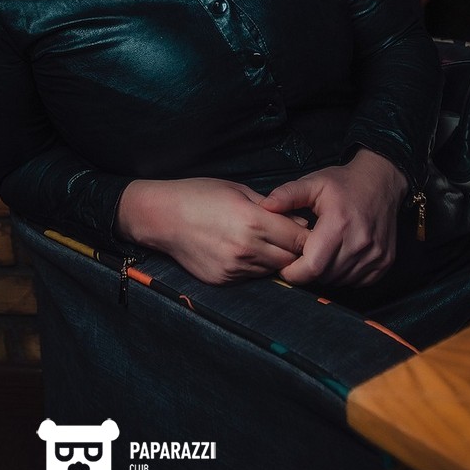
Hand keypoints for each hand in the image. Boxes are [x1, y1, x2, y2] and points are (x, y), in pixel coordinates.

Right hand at [115, 176, 309, 285]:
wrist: (161, 217)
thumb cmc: (198, 194)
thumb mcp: (237, 189)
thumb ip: (270, 206)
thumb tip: (299, 219)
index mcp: (253, 221)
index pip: (299, 237)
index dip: (307, 234)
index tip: (308, 229)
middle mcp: (247, 248)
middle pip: (290, 258)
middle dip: (296, 249)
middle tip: (293, 239)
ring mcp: (234, 268)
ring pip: (273, 270)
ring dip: (277, 259)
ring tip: (269, 243)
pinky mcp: (224, 280)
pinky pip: (252, 276)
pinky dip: (256, 266)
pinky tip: (246, 251)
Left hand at [259, 150, 407, 287]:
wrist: (381, 181)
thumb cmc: (344, 183)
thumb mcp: (313, 183)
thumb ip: (287, 195)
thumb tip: (265, 206)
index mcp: (338, 224)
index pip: (312, 266)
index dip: (294, 272)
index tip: (285, 265)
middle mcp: (360, 243)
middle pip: (325, 276)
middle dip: (308, 272)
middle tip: (301, 257)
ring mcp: (375, 255)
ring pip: (341, 281)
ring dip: (326, 274)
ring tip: (321, 254)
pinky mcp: (385, 262)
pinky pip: (358, 282)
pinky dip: (344, 275)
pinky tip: (339, 257)